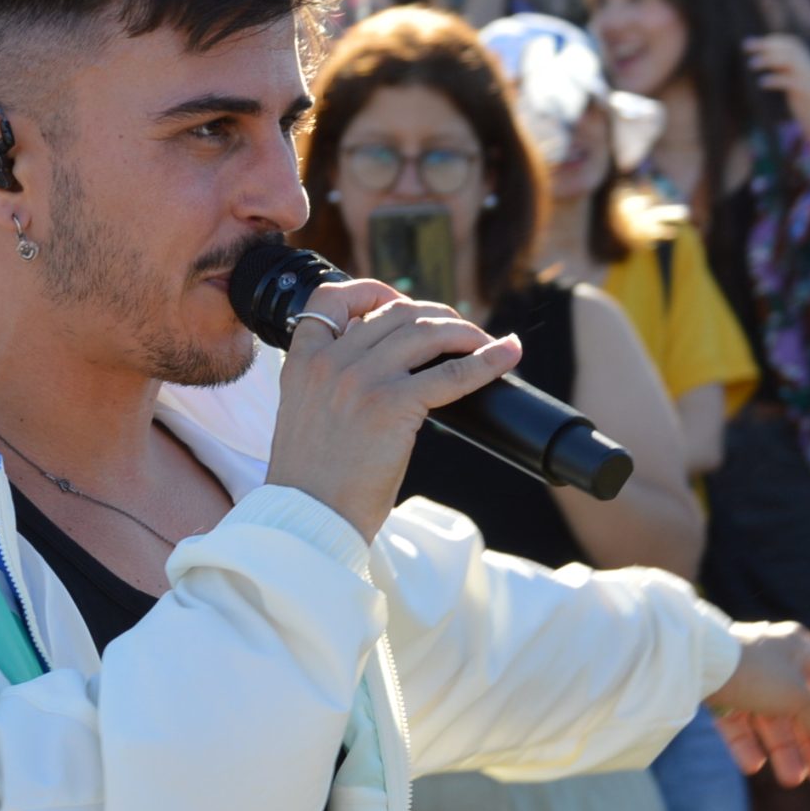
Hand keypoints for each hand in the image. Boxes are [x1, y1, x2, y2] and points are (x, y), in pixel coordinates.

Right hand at [263, 283, 523, 539]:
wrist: (308, 519)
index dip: (372, 291)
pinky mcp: (392, 405)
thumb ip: (328, 386)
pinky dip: (488, 359)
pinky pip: (453, 372)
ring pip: (426, 331)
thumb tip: (383, 371)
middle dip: (434, 315)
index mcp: (301, 363)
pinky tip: (508, 353)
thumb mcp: (304, 417)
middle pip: (394, 312)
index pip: (332, 299)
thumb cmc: (312, 481)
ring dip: (464, 332)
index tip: (398, 302)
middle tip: (458, 333)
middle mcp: (329, 363)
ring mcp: (360, 380)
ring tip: (484, 343)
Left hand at [707, 622, 809, 785]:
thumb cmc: (754, 670)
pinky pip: (738, 721)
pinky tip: (753, 766)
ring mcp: (746, 677)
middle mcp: (775, 660)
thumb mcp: (796, 697)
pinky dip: (747, 743)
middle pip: (803, 706)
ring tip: (793, 781)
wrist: (691, 662)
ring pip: (771, 718)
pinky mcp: (718, 692)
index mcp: (800, 649)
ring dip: (784, 750)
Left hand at [743, 34, 809, 136]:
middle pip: (789, 49)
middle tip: (746, 47)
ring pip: (789, 61)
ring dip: (768, 60)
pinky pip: (789, 81)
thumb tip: (764, 56)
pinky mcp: (807, 92)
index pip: (792, 43)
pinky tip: (761, 82)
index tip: (752, 42)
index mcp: (808, 62)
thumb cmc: (802, 102)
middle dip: (767, 46)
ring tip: (751, 64)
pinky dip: (774, 80)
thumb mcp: (793, 82)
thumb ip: (783, 69)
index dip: (772, 40)